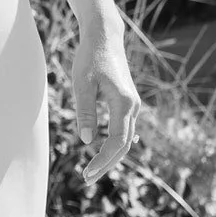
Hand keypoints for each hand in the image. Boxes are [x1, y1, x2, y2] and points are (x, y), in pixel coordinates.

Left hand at [69, 27, 140, 181]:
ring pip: (126, 139)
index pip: (116, 142)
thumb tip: (87, 141)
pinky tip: (107, 153)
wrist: (105, 36)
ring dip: (111, 157)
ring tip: (92, 171)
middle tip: (87, 179)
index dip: (102, 160)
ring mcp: (133, 104)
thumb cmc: (91, 57)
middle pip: (124, 146)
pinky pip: (126, 130)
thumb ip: (85, 112)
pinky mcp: (128, 102)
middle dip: (106, 164)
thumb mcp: (81, 84)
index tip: (86, 173)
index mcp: (124, 103)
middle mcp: (133, 106)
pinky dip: (116, 145)